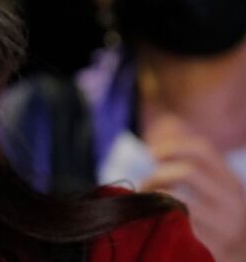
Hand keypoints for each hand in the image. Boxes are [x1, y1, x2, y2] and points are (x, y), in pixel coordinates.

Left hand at [143, 116, 245, 261]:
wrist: (238, 257)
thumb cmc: (214, 222)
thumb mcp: (212, 192)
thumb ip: (191, 163)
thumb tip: (164, 134)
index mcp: (232, 183)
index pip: (203, 150)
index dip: (173, 146)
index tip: (152, 153)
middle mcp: (235, 203)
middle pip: (187, 172)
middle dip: (158, 175)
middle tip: (146, 186)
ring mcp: (226, 229)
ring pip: (180, 201)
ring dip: (154, 200)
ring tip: (147, 206)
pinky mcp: (214, 250)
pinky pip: (177, 228)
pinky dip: (158, 220)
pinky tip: (154, 221)